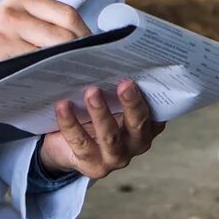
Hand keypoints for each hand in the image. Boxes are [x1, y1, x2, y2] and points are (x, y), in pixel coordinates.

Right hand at [0, 0, 87, 82]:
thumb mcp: (11, 21)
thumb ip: (41, 22)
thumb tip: (82, 37)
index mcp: (19, 0)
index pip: (66, 13)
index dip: (85, 32)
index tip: (94, 48)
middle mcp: (12, 13)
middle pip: (64, 33)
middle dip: (81, 53)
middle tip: (89, 66)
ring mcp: (4, 34)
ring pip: (53, 52)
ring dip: (68, 66)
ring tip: (75, 75)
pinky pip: (36, 67)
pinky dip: (49, 76)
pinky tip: (54, 82)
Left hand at [38, 81, 160, 179]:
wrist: (66, 147)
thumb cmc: (94, 116)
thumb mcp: (112, 101)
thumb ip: (119, 87)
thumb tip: (115, 54)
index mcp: (147, 125)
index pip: (156, 110)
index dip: (152, 94)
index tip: (145, 75)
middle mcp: (136, 144)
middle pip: (138, 124)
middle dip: (132, 104)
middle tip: (125, 83)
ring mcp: (115, 158)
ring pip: (110, 136)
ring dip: (101, 113)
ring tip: (92, 92)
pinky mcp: (91, 165)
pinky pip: (80, 142)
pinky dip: (70, 123)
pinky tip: (63, 105)